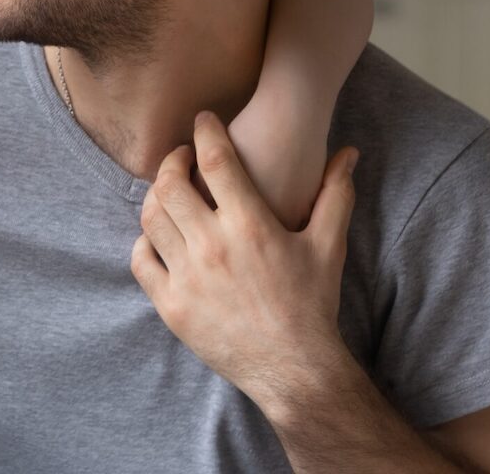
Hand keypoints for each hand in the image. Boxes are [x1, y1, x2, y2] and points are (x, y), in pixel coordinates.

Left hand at [131, 112, 357, 410]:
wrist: (294, 369)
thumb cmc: (312, 305)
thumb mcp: (328, 246)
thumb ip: (335, 194)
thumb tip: (348, 153)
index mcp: (250, 227)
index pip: (215, 161)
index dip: (205, 132)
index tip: (203, 121)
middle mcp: (213, 247)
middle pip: (170, 184)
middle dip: (172, 160)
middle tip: (183, 156)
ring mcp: (187, 277)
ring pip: (151, 218)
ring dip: (156, 196)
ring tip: (170, 190)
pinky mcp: (170, 305)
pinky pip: (141, 259)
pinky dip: (146, 239)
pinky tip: (161, 234)